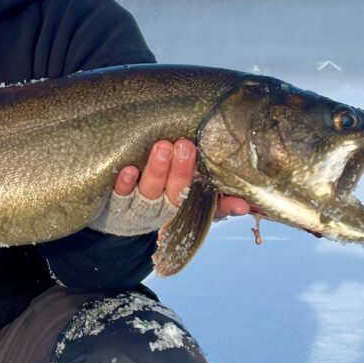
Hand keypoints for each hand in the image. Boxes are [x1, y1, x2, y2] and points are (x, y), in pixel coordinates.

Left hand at [114, 139, 250, 219]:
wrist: (121, 216)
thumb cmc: (164, 197)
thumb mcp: (191, 201)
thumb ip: (218, 200)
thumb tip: (247, 205)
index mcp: (184, 208)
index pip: (205, 204)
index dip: (222, 204)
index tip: (239, 201)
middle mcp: (163, 209)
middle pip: (175, 192)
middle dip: (181, 170)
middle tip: (185, 146)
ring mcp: (139, 206)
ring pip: (150, 189)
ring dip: (156, 169)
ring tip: (162, 147)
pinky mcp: (117, 202)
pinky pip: (120, 193)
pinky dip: (125, 183)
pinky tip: (129, 169)